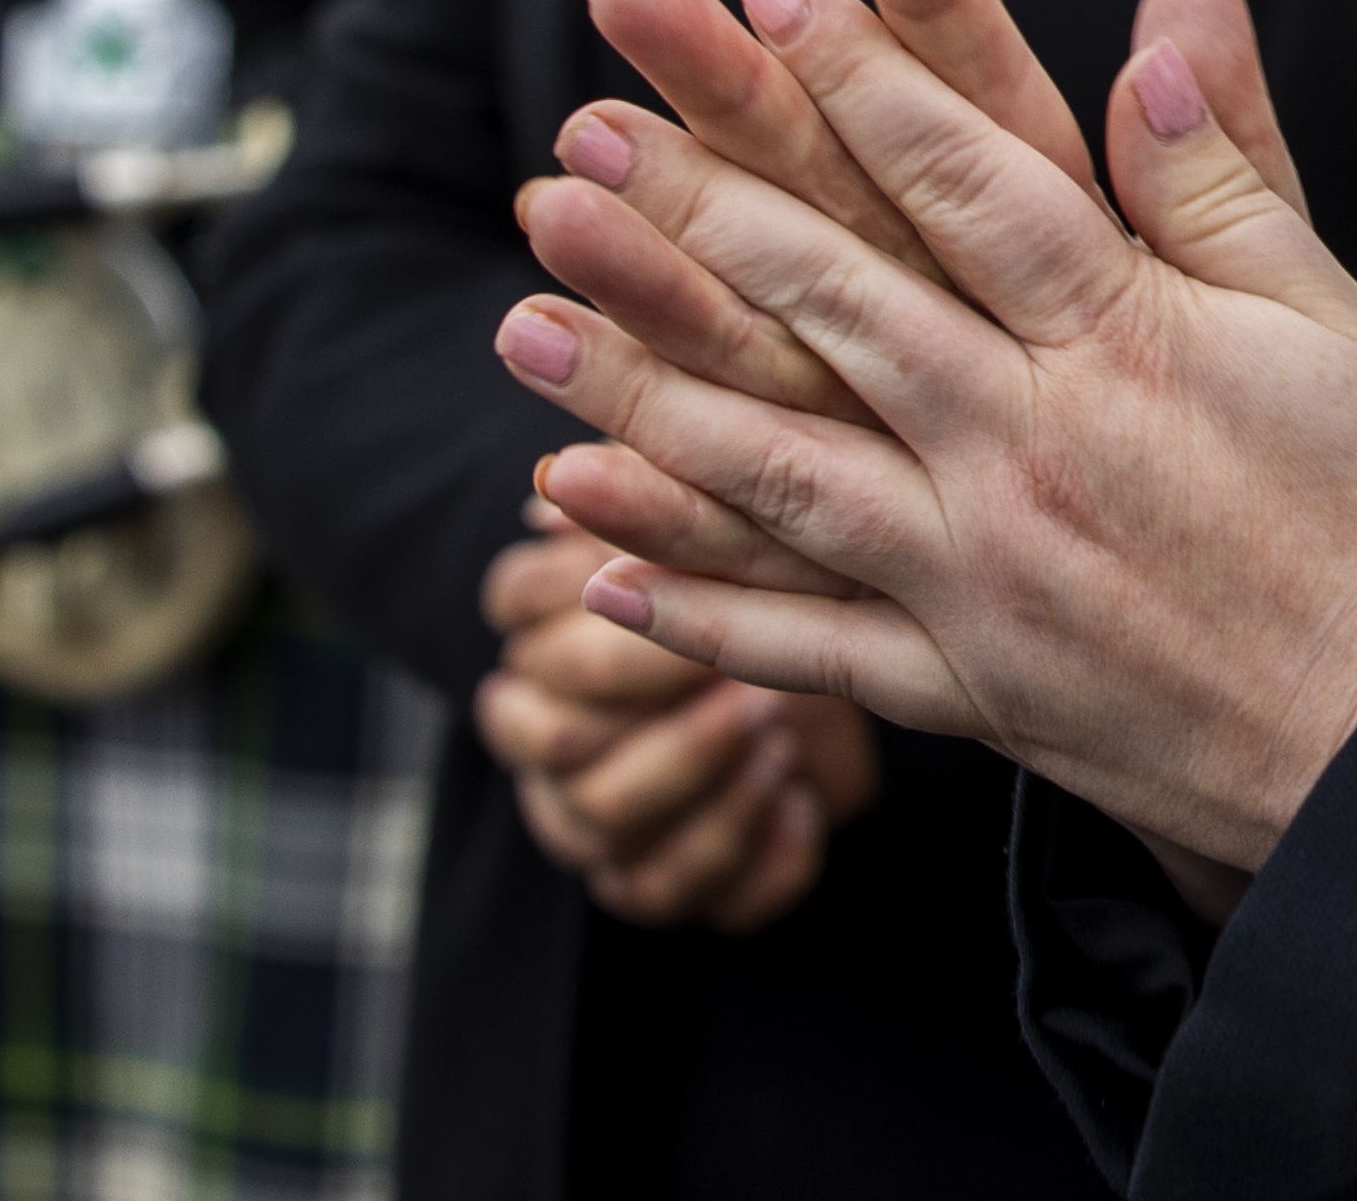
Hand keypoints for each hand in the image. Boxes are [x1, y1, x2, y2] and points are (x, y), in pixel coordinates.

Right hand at [475, 505, 875, 931]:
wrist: (837, 674)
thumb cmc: (778, 573)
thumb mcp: (740, 522)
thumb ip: (675, 484)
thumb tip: (582, 468)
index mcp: (541, 623)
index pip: (519, 605)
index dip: (592, 594)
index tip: (676, 578)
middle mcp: (542, 726)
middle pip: (558, 730)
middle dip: (654, 695)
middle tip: (752, 678)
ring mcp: (587, 812)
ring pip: (604, 816)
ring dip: (697, 774)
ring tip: (781, 739)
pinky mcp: (647, 880)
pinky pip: (667, 889)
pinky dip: (740, 853)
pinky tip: (800, 808)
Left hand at [503, 0, 1356, 884]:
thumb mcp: (1337, 319)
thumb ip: (1224, 169)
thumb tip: (1165, 7)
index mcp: (1127, 346)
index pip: (970, 180)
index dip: (863, 77)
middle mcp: (1030, 453)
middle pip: (838, 306)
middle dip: (700, 211)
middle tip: (582, 134)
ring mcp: (984, 583)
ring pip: (779, 472)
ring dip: (639, 392)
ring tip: (520, 320)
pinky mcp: (974, 692)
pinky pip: (805, 647)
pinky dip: (691, 607)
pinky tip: (589, 557)